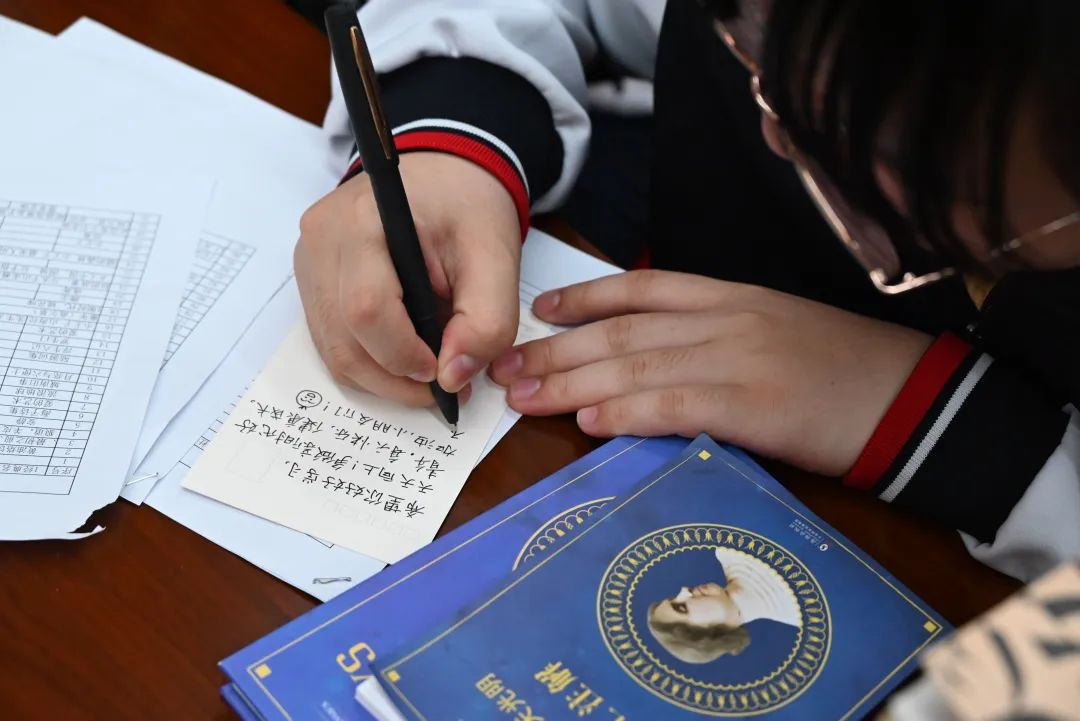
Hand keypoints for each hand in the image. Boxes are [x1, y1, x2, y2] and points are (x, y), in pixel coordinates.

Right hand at [295, 152, 520, 404]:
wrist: (443, 174)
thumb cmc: (467, 207)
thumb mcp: (497, 256)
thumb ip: (487, 320)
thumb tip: (453, 378)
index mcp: (362, 221)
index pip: (366, 308)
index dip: (404, 354)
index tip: (443, 370)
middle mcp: (321, 241)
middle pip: (344, 340)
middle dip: (396, 377)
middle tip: (445, 385)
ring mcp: (309, 262)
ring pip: (334, 350)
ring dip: (383, 376)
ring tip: (430, 371)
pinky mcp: (311, 280)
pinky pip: (333, 340)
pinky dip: (370, 360)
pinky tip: (406, 352)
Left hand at [489, 270, 932, 475]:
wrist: (912, 397)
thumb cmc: (842, 369)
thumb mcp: (776, 331)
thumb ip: (712, 337)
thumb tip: (647, 360)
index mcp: (732, 296)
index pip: (642, 288)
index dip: (585, 296)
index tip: (542, 309)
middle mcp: (726, 319)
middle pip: (622, 332)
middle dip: (556, 350)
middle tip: (505, 368)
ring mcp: (739, 359)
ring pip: (635, 367)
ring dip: (571, 384)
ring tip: (524, 399)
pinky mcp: (753, 406)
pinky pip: (674, 406)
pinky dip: (626, 414)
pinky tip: (587, 424)